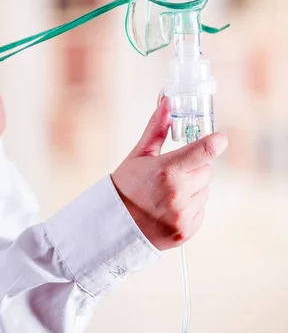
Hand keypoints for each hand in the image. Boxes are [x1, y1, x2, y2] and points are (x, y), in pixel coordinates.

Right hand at [111, 98, 226, 250]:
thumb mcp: (139, 154)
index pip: (206, 150)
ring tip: (167, 193)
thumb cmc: (126, 186)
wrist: (113, 225)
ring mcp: (183, 214)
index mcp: (167, 170)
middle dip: (194, 167)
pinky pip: (201, 210)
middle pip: (207, 170)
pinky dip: (190, 207)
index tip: (220, 138)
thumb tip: (167, 101)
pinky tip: (169, 208)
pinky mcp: (186, 231)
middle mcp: (178, 193)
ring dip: (193, 188)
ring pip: (205, 190)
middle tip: (173, 172)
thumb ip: (157, 128)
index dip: (217, 141)